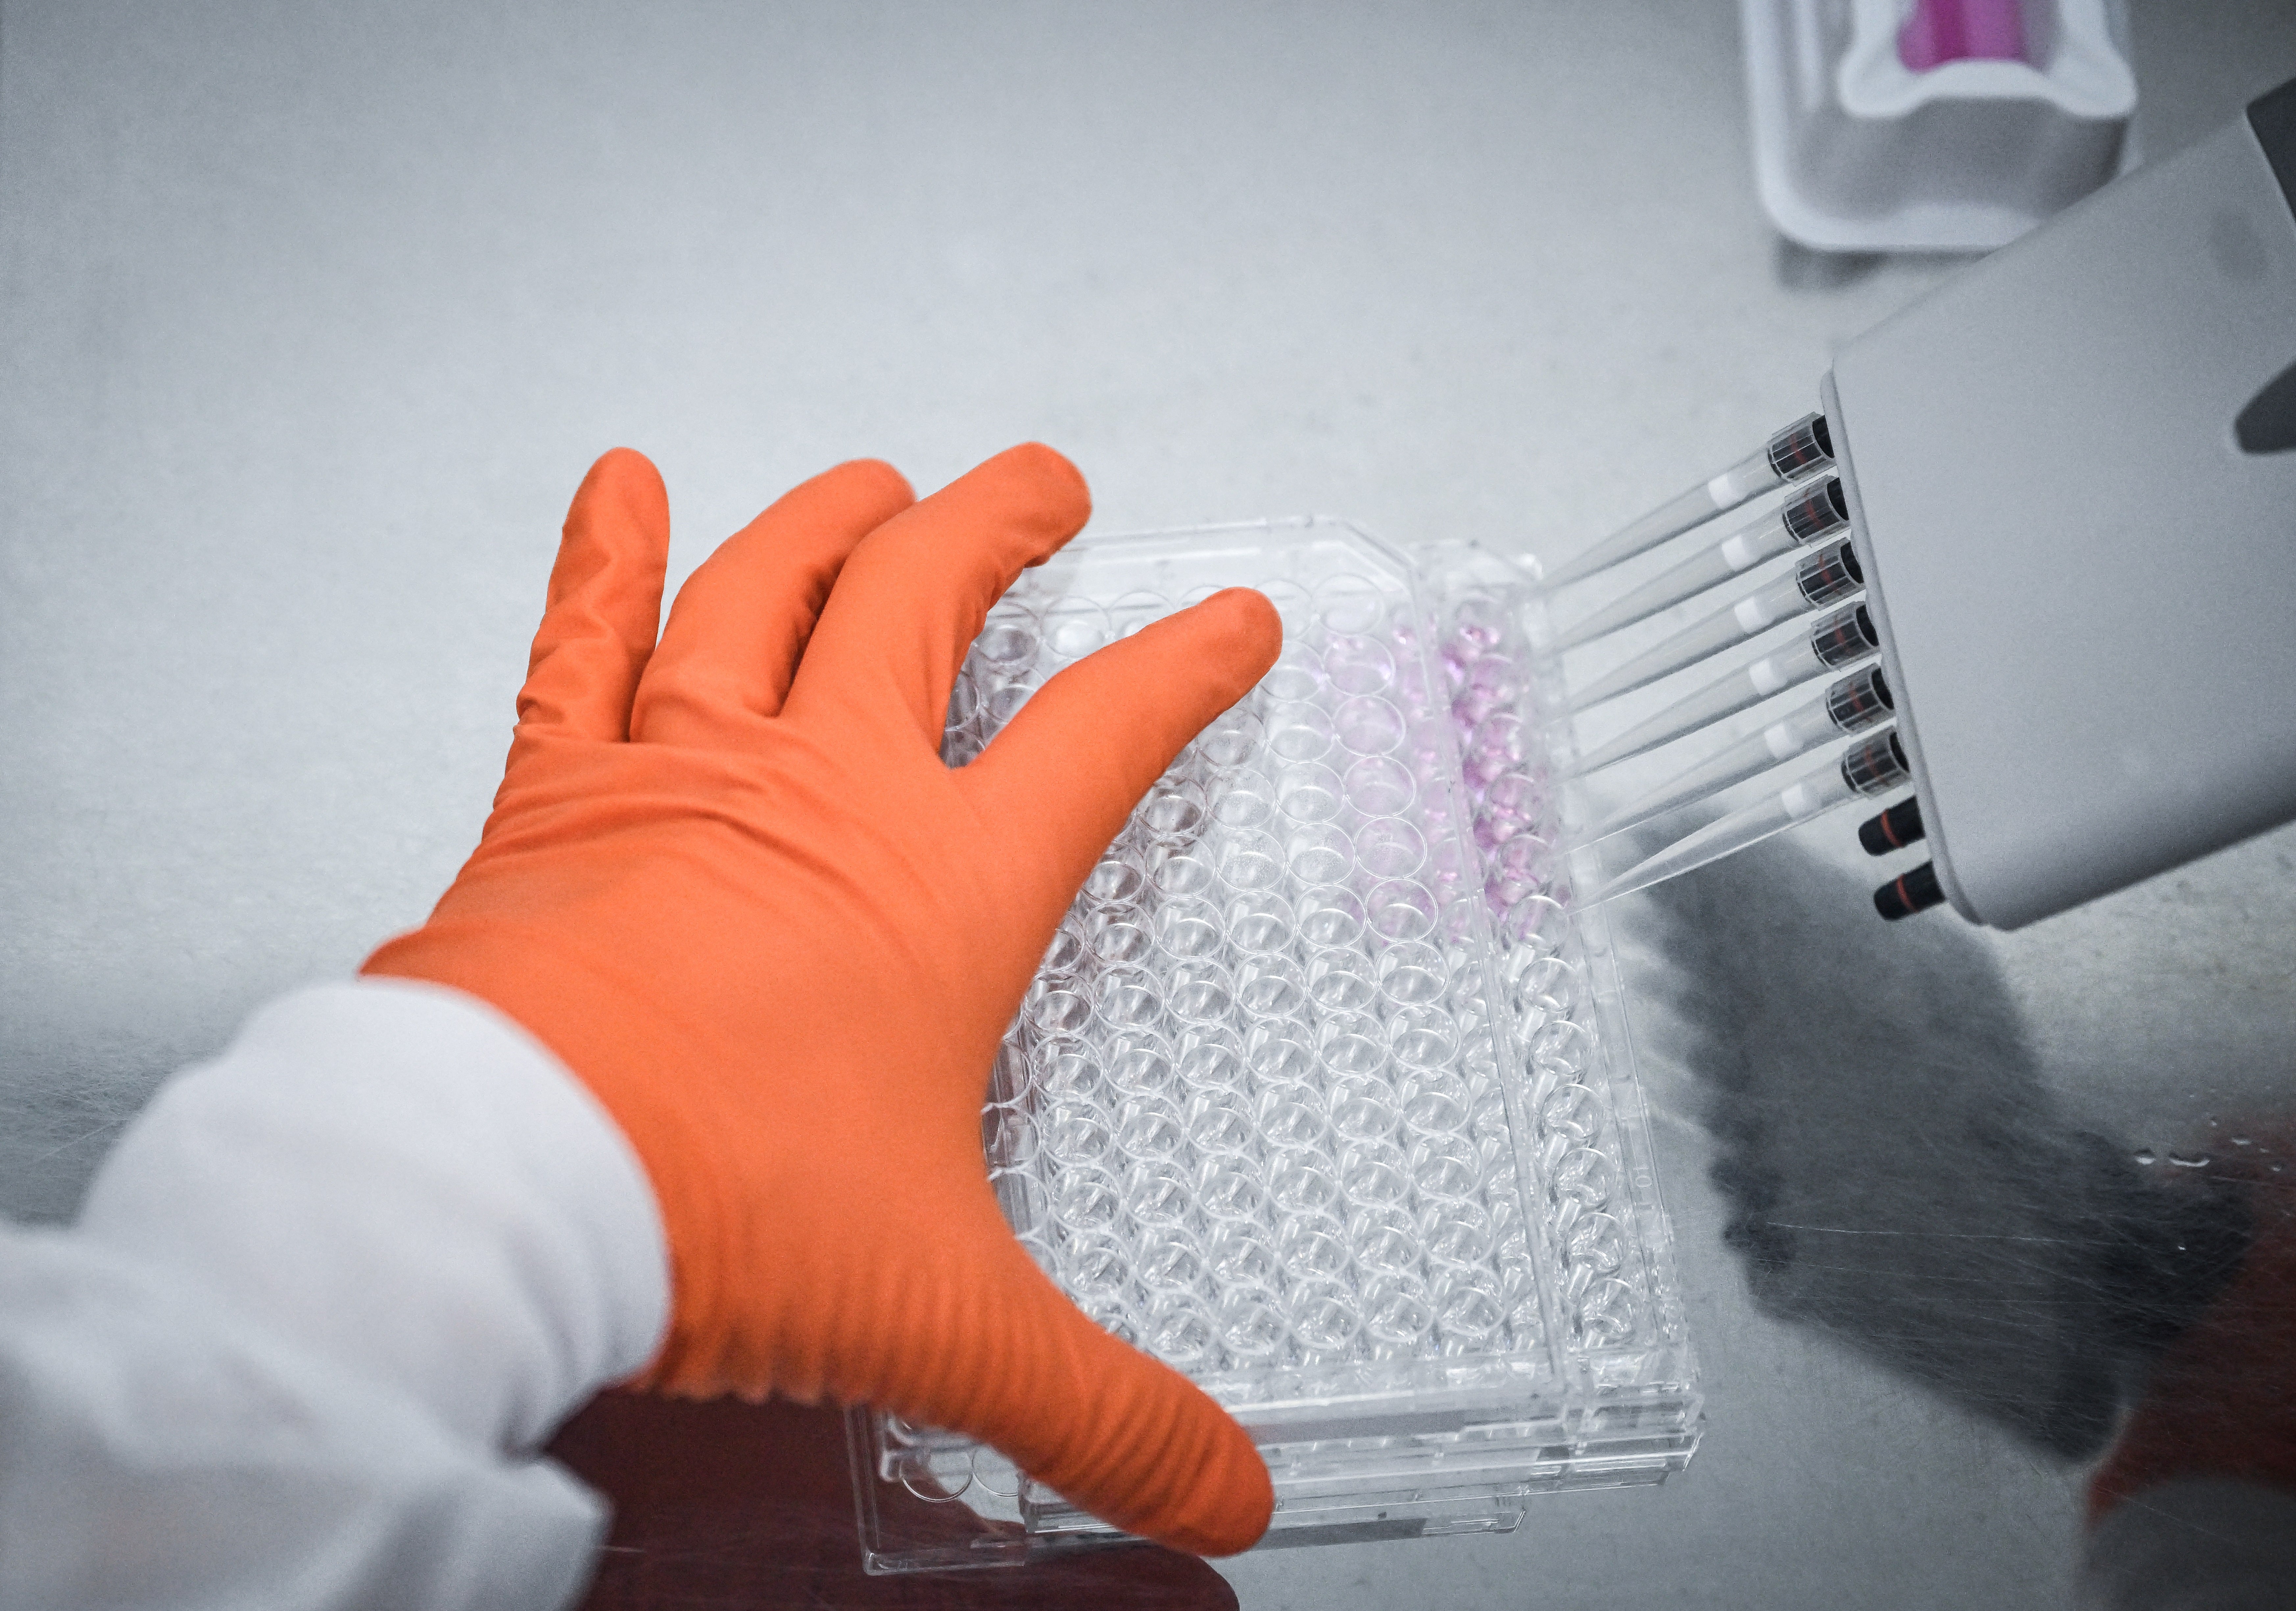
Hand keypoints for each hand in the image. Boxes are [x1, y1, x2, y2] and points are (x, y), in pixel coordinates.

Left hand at [366, 443, 1279, 1553]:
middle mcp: (820, 793)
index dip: (1182, 670)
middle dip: (998, 528)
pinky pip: (581, 638)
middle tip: (1040, 488)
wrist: (504, 1191)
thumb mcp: (942, 1321)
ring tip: (876, 481)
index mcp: (939, 889)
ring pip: (772, 588)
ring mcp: (681, 771)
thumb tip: (1225, 1497)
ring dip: (834, 521)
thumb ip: (1097, 1407)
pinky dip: (601, 553)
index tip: (1230, 624)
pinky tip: (618, 483)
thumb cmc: (716, 1211)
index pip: (1103, 738)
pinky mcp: (557, 791)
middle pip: (929, 602)